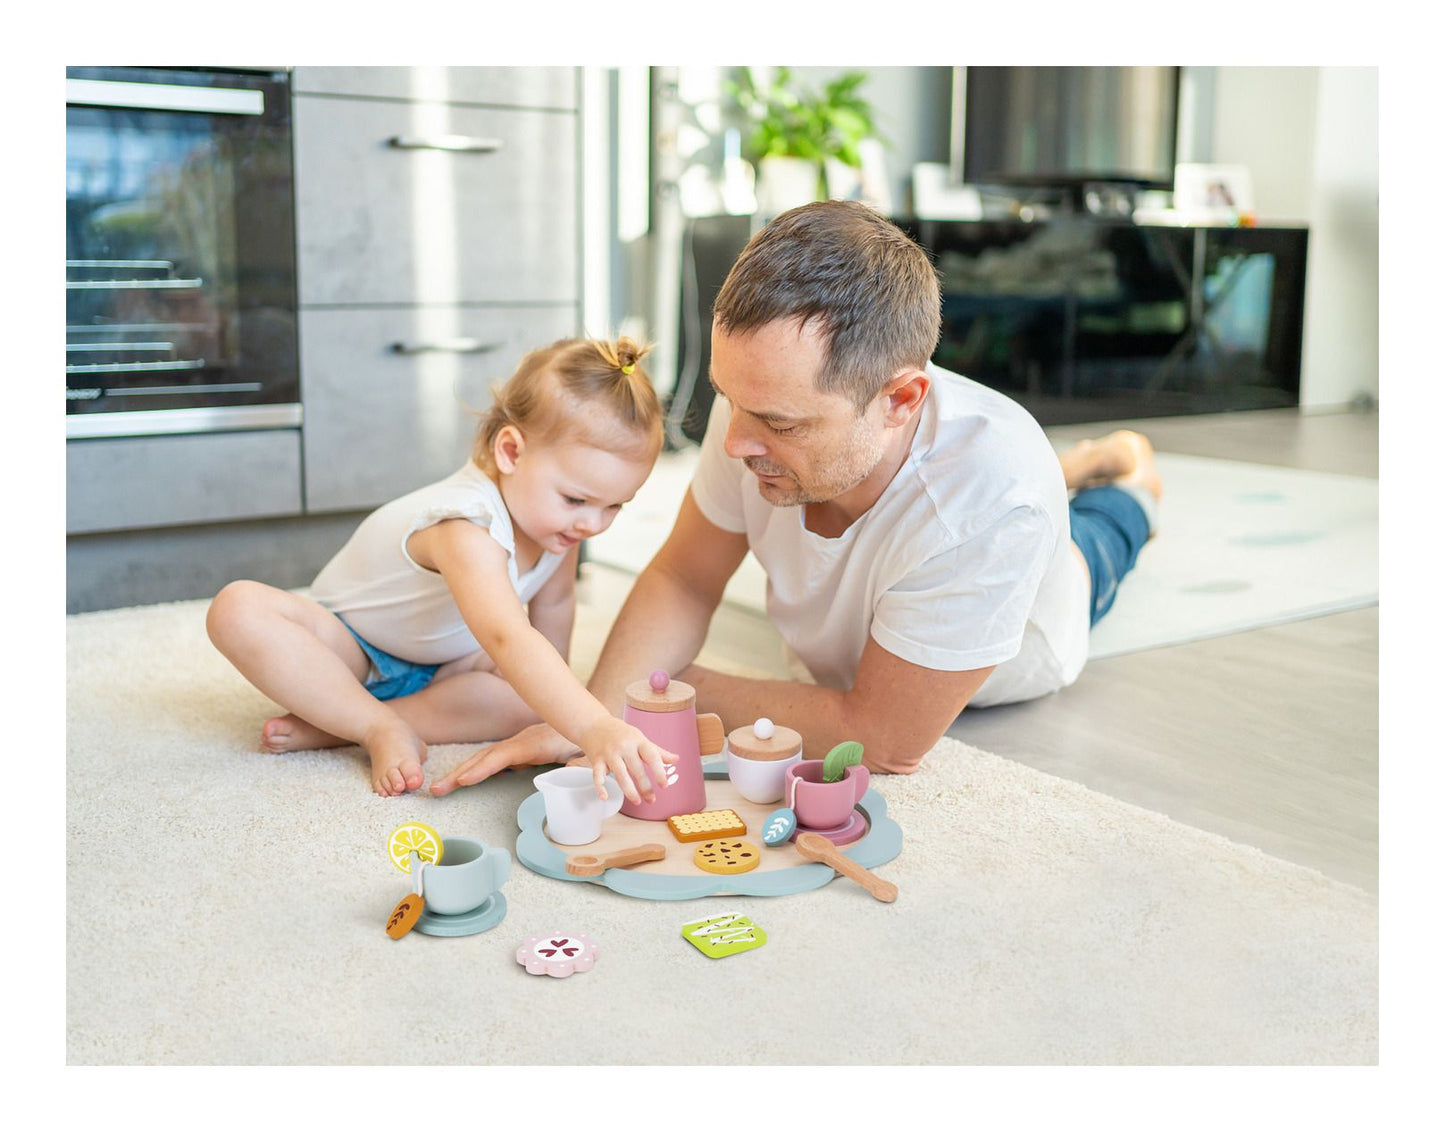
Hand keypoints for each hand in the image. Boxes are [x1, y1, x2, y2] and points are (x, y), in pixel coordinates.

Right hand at [429, 723, 576, 796]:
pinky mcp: (519, 749)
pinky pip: (493, 759)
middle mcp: (521, 742)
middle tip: (435, 790)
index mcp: (534, 744)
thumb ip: (579, 763)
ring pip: (484, 757)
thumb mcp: (586, 752)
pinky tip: (465, 779)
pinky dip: (476, 768)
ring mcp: (518, 744)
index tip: (462, 780)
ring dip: (462, 771)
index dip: (482, 768)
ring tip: (441, 787)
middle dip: (458, 773)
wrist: (590, 723)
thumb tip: (570, 772)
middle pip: (484, 756)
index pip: (501, 756)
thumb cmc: (587, 740)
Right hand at [578, 716, 678, 805]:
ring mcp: (610, 753)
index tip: (665, 785)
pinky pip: (598, 775)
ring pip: (620, 773)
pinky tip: (605, 797)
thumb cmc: (621, 732)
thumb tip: (676, 759)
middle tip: (652, 800)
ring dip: (629, 790)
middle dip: (645, 786)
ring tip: (637, 801)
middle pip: (636, 769)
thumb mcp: (640, 738)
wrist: (594, 724)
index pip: (652, 757)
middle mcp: (624, 747)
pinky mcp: (597, 760)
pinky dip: (600, 787)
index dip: (659, 772)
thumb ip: (658, 751)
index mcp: (638, 741)